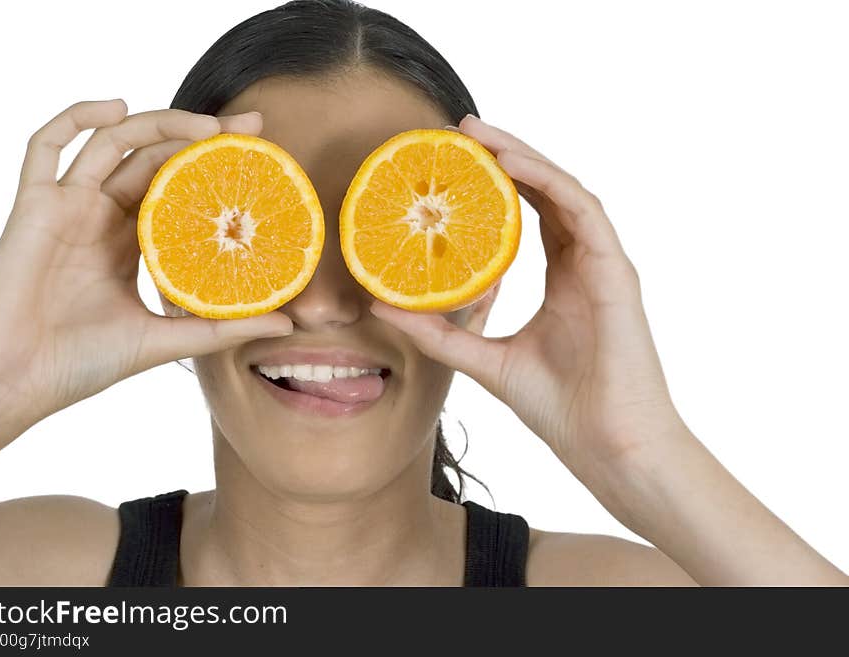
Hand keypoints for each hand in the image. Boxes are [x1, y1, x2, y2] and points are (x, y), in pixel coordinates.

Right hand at [0, 100, 292, 424]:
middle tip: (249, 128)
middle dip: (200, 136)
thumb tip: (289, 327)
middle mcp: (102, 218)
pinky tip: (116, 108)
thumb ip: (222, 328)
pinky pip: (45, 145)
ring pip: (112, 143)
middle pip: (153, 158)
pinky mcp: (34, 205)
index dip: (214, 167)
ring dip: (157, 124)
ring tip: (207, 127)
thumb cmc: (81, 364)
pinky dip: (75, 118)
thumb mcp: (166, 341)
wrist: (16, 381)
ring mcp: (68, 207)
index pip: (179, 188)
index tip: (259, 153)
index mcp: (132, 243)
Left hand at [369, 114, 685, 477]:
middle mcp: (584, 265)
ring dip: (526, 158)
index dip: (498, 183)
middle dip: (508, 156)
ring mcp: (604, 266)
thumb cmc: (561, 409)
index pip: (530, 216)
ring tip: (482, 135)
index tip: (456, 162)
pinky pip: (585, 212)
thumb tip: (383, 307)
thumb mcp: (484, 361)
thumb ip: (440, 333)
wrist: (608, 446)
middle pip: (547, 192)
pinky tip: (515, 165)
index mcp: (562, 281)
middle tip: (463, 132)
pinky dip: (551, 183)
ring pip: (566, 191)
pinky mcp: (618, 273)